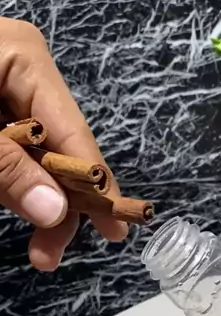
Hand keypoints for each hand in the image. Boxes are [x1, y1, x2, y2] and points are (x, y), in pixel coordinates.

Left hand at [0, 18, 126, 269]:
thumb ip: (3, 168)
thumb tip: (53, 212)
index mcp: (21, 59)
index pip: (72, 132)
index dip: (94, 184)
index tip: (114, 232)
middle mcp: (19, 73)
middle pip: (57, 150)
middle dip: (54, 203)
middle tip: (46, 257)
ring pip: (31, 159)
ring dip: (26, 200)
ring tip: (31, 246)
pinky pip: (5, 156)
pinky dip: (5, 183)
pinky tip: (6, 202)